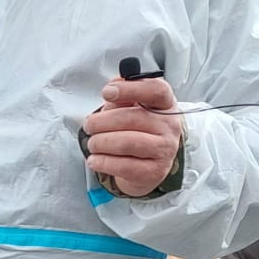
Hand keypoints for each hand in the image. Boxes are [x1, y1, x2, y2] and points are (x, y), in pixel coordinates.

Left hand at [83, 74, 181, 197]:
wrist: (147, 165)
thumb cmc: (137, 131)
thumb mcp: (131, 108)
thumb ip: (122, 96)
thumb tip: (113, 86)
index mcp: (165, 104)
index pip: (156, 90)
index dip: (130, 89)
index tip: (107, 92)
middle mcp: (170, 126)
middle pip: (132, 118)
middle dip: (101, 122)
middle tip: (89, 125)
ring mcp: (164, 150)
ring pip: (126, 142)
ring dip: (100, 142)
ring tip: (92, 143)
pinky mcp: (154, 171)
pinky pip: (123, 166)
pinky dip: (102, 162)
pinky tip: (95, 159)